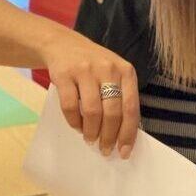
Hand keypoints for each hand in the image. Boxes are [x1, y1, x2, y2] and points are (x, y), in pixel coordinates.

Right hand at [42, 30, 139, 157]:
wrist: (63, 44)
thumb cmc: (94, 66)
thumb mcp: (114, 74)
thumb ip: (121, 97)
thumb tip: (123, 134)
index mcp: (126, 72)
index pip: (131, 107)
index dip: (128, 132)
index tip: (124, 151)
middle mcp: (109, 69)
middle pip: (113, 112)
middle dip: (109, 136)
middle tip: (104, 149)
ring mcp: (86, 70)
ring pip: (93, 110)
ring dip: (91, 131)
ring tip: (90, 139)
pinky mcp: (64, 74)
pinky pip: (70, 105)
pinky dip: (74, 121)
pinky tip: (77, 127)